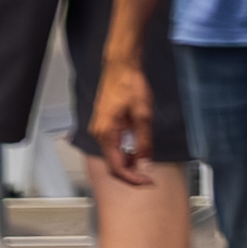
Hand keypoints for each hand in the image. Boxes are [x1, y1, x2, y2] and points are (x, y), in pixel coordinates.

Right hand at [91, 52, 162, 188]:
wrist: (121, 66)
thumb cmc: (130, 85)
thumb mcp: (143, 115)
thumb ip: (143, 141)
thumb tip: (145, 162)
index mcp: (105, 134)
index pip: (116, 167)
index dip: (132, 178)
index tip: (147, 181)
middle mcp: (98, 134)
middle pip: (112, 164)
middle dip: (130, 173)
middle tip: (148, 177)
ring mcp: (99, 129)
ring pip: (112, 155)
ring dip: (127, 163)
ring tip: (144, 164)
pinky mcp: (104, 124)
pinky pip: (112, 145)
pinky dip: (124, 152)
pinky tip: (136, 151)